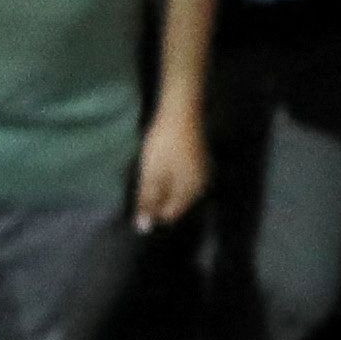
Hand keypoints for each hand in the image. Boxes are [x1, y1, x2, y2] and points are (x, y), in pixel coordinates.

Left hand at [128, 106, 210, 232]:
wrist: (181, 111)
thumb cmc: (164, 144)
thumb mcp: (151, 174)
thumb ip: (148, 200)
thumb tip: (143, 228)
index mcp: (191, 192)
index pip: (171, 214)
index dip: (152, 212)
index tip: (138, 201)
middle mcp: (201, 186)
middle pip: (177, 204)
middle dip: (158, 202)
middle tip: (141, 190)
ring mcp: (202, 173)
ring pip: (179, 192)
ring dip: (163, 190)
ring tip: (147, 180)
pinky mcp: (197, 161)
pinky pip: (182, 180)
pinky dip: (169, 179)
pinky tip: (159, 171)